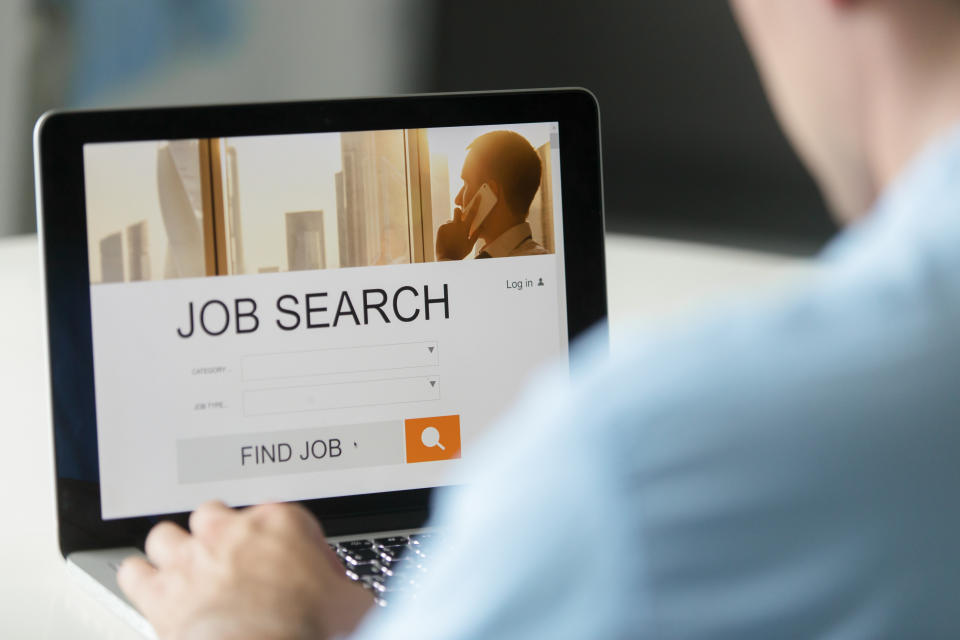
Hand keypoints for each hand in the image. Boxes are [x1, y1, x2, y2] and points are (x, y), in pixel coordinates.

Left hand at [118, 501, 373, 639]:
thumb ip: (349, 593)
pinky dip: (141, 579)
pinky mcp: (160, 591)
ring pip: (168, 534)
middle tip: (232, 558)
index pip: (282, 516)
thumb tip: (362, 604)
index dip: (288, 542)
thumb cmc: (305, 628)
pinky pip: (135, 571)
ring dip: (174, 551)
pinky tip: (151, 588)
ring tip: (185, 568)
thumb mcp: (352, 604)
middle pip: (216, 514)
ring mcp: (191, 558)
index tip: (293, 565)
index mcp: (281, 523)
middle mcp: (231, 531)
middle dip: (220, 534)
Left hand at [435, 200, 479, 259]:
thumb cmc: (460, 252)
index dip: (476, 203)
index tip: (478, 197)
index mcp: (465, 228)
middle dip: (459, 212)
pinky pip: (445, 226)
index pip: (472, 213)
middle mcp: (455, 224)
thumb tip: (481, 227)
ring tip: (452, 238)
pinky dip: (446, 231)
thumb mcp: (470, 245)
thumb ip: (476, 234)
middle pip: (457, 210)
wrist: (446, 258)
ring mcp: (447, 226)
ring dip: (452, 226)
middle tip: (459, 219)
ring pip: (451, 221)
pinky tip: (447, 239)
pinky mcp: (440, 228)